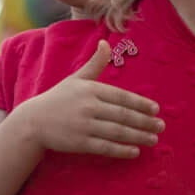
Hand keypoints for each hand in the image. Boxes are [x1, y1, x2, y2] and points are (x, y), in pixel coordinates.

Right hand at [20, 41, 162, 158]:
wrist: (33, 122)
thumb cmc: (58, 99)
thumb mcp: (76, 79)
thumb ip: (94, 64)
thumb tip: (106, 42)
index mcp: (90, 89)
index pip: (121, 96)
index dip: (140, 104)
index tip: (156, 110)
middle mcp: (88, 106)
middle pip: (123, 115)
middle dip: (145, 121)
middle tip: (161, 126)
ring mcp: (84, 125)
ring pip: (117, 131)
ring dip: (138, 136)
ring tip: (153, 139)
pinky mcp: (79, 143)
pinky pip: (105, 147)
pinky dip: (121, 150)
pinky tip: (135, 152)